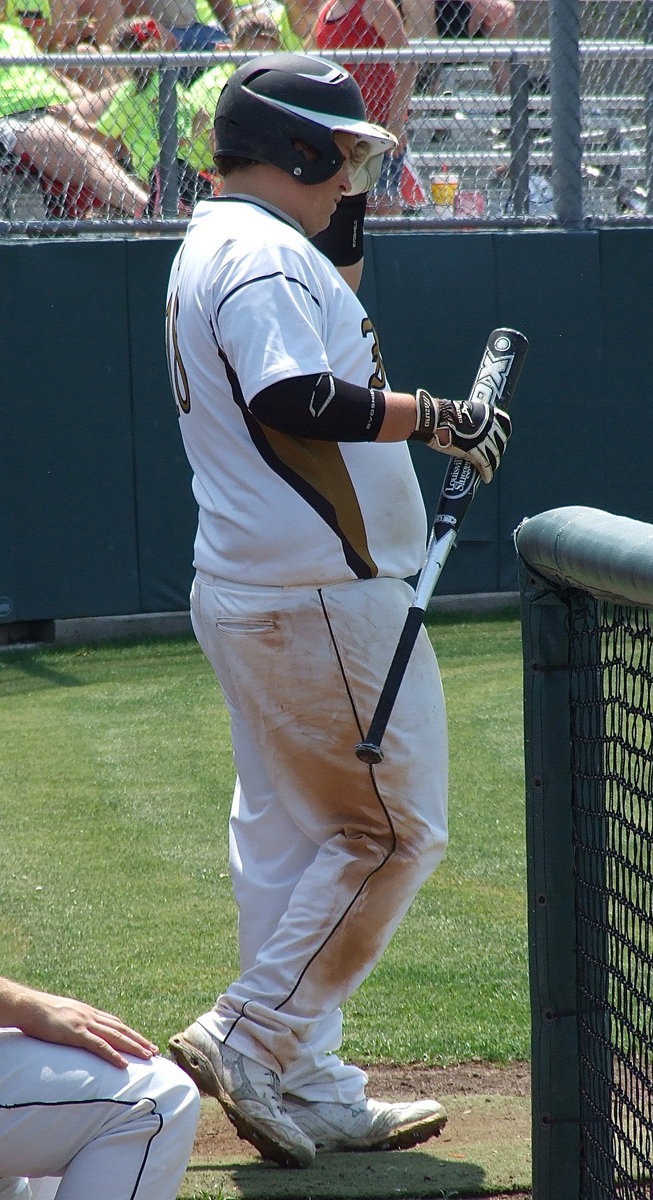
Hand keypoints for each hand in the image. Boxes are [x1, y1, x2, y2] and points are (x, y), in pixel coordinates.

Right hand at [7, 982, 158, 1067]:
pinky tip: (123, 1064)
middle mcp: (91, 1016)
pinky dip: (113, 1055)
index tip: (143, 1041)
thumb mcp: (64, 1015)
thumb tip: (80, 1032)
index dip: (131, 1033)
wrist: (29, 1006)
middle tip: (154, 1051)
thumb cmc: (42, 1012)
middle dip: (139, 1040)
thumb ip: (75, 1022)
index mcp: (89, 1012)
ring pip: (116, 1036)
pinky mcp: (76, 1034)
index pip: (116, 1023)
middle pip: (121, 1029)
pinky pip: (98, 1046)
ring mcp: (85, 1024)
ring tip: (148, 1057)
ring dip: (134, 1047)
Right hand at [415, 389, 511, 482]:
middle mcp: (489, 426)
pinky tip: (486, 478)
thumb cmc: (445, 415)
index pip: (505, 426)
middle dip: (497, 452)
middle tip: (492, 458)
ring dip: (493, 464)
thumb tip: (474, 428)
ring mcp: (482, 439)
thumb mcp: (466, 411)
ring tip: (489, 470)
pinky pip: (484, 464)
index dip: (502, 437)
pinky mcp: (474, 451)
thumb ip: (475, 419)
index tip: (499, 442)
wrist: (434, 419)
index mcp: (488, 413)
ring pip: (493, 455)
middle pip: (500, 443)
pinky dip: (486, 473)